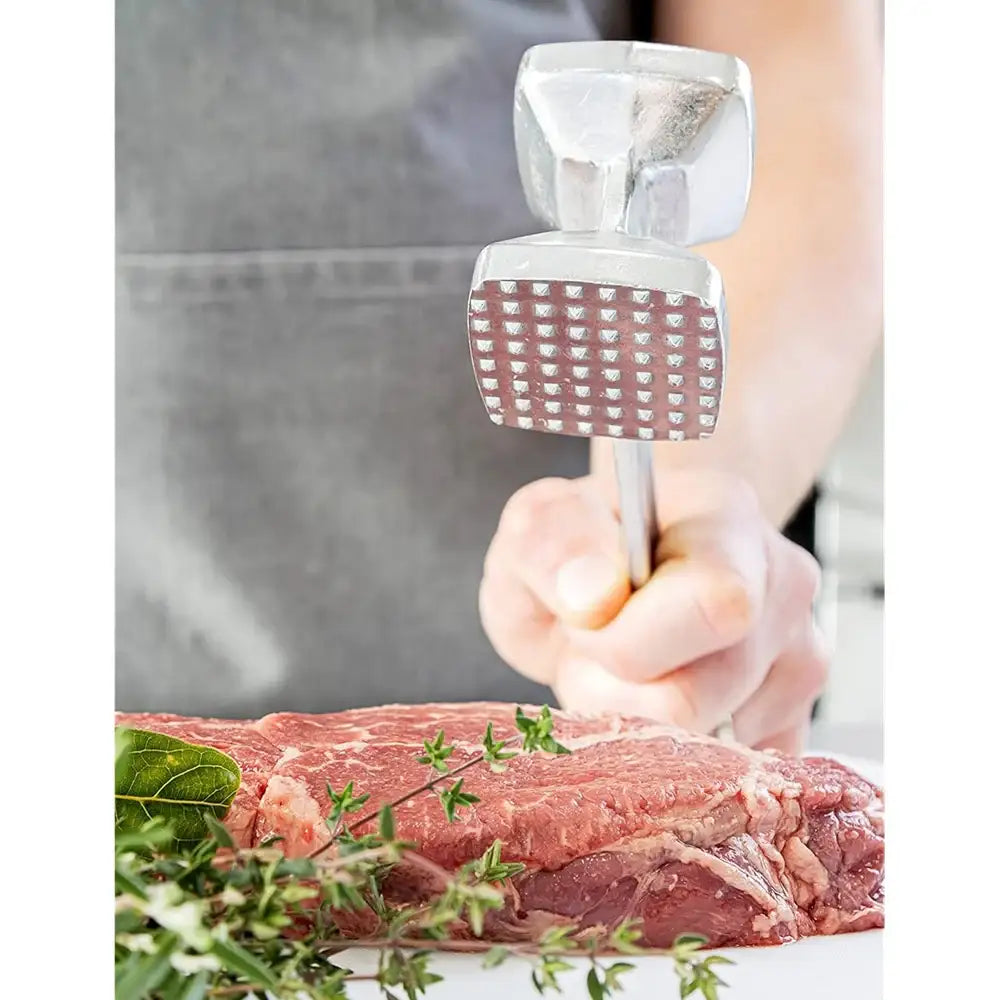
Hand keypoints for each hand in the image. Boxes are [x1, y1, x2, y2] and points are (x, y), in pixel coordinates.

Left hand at [479, 471, 826, 754]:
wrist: (611, 570)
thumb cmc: (580, 546)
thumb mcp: (535, 523)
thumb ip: (553, 544)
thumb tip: (594, 597)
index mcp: (728, 517)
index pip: (715, 608)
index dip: (628, 640)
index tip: (582, 624)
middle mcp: (784, 583)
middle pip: (697, 699)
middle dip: (617, 693)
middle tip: (591, 653)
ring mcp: (801, 655)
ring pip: (711, 749)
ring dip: (643, 722)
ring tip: (627, 668)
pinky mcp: (795, 719)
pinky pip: (729, 777)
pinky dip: (677, 756)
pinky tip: (658, 696)